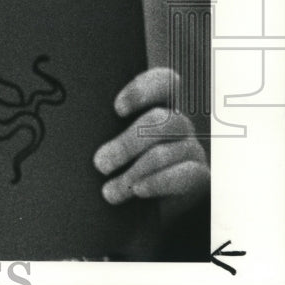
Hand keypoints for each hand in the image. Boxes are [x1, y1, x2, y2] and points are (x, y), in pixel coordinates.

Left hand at [93, 67, 208, 204]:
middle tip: (100, 163)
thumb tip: (83, 131)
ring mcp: (192, 149)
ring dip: (134, 171)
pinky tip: (138, 190)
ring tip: (109, 189)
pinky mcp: (200, 176)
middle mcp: (179, 124)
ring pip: (166, 151)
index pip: (164, 82)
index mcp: (159, 105)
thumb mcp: (111, 140)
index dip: (144, 90)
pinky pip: (185, 175)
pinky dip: (158, 182)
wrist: (144, 203)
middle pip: (163, 121)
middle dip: (127, 143)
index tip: (117, 108)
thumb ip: (105, 128)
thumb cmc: (122, 163)